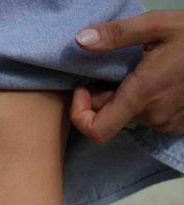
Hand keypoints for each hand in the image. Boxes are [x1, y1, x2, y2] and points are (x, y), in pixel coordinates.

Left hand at [70, 9, 183, 145]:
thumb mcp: (158, 24)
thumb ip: (117, 34)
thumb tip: (80, 40)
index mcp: (142, 95)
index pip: (95, 130)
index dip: (80, 113)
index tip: (83, 88)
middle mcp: (151, 116)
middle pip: (109, 116)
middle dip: (103, 95)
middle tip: (114, 67)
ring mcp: (164, 123)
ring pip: (127, 116)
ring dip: (124, 97)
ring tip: (140, 70)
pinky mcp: (173, 125)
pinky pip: (146, 117)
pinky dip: (142, 102)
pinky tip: (156, 80)